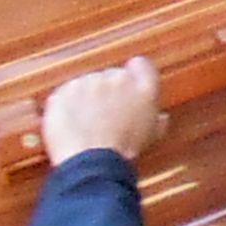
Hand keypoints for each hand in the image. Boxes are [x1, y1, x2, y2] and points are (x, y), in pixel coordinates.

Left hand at [39, 57, 162, 167]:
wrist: (92, 159)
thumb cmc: (123, 150)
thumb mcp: (152, 135)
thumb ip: (157, 119)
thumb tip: (161, 117)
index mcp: (143, 86)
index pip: (141, 65)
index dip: (134, 76)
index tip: (128, 89)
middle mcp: (116, 78)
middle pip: (111, 76)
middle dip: (107, 91)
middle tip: (105, 115)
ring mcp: (88, 82)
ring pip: (87, 84)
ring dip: (86, 98)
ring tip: (86, 125)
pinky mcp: (64, 90)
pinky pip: (65, 94)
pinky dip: (66, 106)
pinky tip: (71, 124)